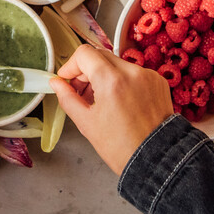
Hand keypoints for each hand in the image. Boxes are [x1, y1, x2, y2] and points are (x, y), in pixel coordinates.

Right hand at [49, 45, 172, 175]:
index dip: (71, 65)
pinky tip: (120, 101)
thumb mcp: (87, 124)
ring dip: (104, 75)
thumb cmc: (122, 147)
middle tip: (82, 91)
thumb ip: (68, 98)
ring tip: (101, 99)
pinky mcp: (157, 80)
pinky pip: (133, 72)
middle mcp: (131, 72)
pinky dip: (123, 80)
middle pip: (100, 56)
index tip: (67, 78)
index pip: (84, 53)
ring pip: (117, 63)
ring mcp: (147, 74)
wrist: (156, 160)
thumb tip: (56, 83)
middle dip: (86, 70)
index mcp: (111, 80)